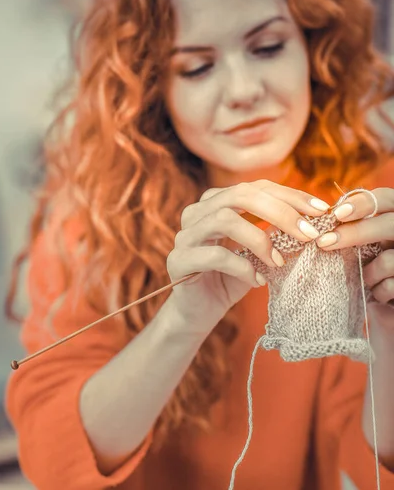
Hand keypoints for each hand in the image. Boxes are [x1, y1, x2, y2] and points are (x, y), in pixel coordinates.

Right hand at [166, 180, 330, 333]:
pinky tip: (257, 281)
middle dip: (280, 212)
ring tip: (279, 262)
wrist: (199, 312)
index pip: (256, 187)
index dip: (290, 195)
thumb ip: (276, 233)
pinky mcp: (179, 260)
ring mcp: (185, 234)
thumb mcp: (259, 252)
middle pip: (239, 195)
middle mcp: (197, 211)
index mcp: (216, 202)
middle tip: (308, 233)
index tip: (321, 210)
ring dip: (259, 239)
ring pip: (224, 219)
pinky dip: (242, 267)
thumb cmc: (232, 278)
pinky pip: (215, 255)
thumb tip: (312, 220)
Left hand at [316, 187, 393, 333]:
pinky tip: (376, 294)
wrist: (390, 300)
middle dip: (355, 233)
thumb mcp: (366, 240)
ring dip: (368, 273)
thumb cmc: (373, 264)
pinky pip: (391, 286)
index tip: (337, 213)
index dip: (362, 203)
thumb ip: (351, 225)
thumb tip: (317, 215)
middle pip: (389, 224)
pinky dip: (378, 292)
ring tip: (364, 280)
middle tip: (324, 242)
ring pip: (389, 259)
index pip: (385, 198)